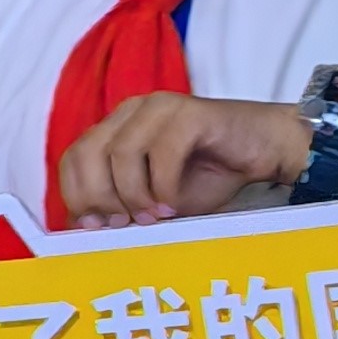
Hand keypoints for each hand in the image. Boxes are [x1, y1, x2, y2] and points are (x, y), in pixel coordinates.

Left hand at [53, 92, 313, 227]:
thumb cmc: (209, 176)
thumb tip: (90, 231)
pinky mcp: (190, 112)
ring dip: (133, 194)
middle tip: (123, 225)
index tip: (95, 228)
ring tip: (153, 217)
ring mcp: (160, 107)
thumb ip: (125, 208)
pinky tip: (172, 205)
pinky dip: (163, 186)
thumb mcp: (157, 201)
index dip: (75, 196)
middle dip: (100, 198)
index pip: (72, 158)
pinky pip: (162, 151)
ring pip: (121, 152)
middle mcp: (131, 112)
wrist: (265, 149)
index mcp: (117, 128)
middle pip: (88, 153)